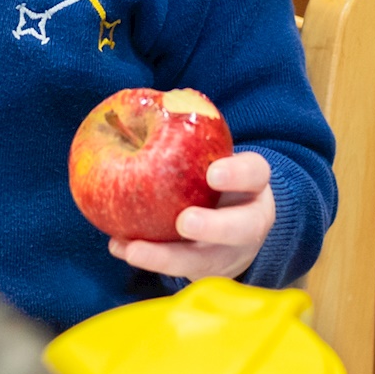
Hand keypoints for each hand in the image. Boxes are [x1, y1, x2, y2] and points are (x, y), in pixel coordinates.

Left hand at [110, 152, 276, 280]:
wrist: (235, 223)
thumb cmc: (214, 179)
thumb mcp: (215, 157)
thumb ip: (194, 138)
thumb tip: (158, 102)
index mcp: (253, 185)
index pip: (255, 173)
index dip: (238, 174)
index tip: (214, 173)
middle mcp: (248, 222)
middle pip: (242, 228)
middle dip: (213, 228)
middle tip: (185, 222)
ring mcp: (227, 252)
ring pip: (204, 260)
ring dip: (167, 257)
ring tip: (135, 250)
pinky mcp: (203, 271)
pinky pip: (176, 270)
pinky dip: (147, 258)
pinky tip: (119, 247)